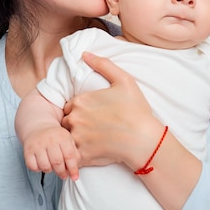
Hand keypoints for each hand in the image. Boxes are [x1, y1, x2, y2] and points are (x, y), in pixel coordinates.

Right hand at [23, 124, 79, 180]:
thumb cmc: (55, 137)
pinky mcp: (27, 151)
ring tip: (52, 167)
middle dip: (62, 172)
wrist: (38, 127)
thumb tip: (75, 169)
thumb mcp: (68, 140)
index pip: (69, 155)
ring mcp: (37, 145)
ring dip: (50, 170)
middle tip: (64, 175)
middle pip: (57, 162)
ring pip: (45, 166)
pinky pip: (33, 167)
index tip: (75, 177)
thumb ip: (74, 153)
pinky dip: (38, 169)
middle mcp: (49, 140)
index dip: (73, 168)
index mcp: (62, 136)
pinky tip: (42, 164)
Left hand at [61, 52, 161, 169]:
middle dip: (76, 124)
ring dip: (75, 139)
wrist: (144, 139)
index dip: (79, 109)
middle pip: (66, 121)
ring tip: (93, 141)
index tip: (92, 114)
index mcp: (81, 100)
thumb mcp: (124, 80)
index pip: (70, 105)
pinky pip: (72, 155)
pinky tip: (91, 153)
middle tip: (93, 128)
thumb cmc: (136, 109)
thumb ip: (103, 65)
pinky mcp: (83, 154)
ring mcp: (78, 137)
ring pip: (67, 138)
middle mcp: (75, 118)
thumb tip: (85, 54)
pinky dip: (77, 155)